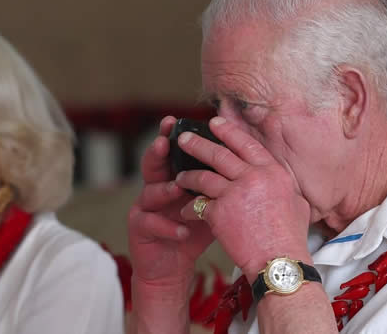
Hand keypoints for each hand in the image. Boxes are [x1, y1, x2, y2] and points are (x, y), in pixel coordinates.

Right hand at [128, 116, 214, 287]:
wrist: (172, 266)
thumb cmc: (194, 232)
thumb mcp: (210, 204)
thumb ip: (219, 183)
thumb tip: (247, 161)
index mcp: (172, 178)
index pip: (171, 153)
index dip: (171, 136)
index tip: (176, 120)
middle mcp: (155, 188)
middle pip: (153, 165)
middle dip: (157, 152)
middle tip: (165, 141)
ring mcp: (144, 208)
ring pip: (149, 192)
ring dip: (164, 189)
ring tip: (177, 187)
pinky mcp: (139, 229)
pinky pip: (151, 224)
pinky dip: (168, 227)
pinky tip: (183, 231)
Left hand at [174, 117, 311, 280]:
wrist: (279, 263)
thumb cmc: (290, 237)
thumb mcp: (296, 201)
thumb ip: (281, 183)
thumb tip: (273, 175)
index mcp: (273, 172)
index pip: (246, 143)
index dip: (228, 131)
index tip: (214, 122)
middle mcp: (253, 177)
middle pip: (219, 154)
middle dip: (198, 144)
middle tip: (184, 137)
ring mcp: (235, 193)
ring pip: (203, 176)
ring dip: (188, 175)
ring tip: (178, 175)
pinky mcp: (219, 212)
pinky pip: (198, 204)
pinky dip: (191, 207)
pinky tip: (186, 210)